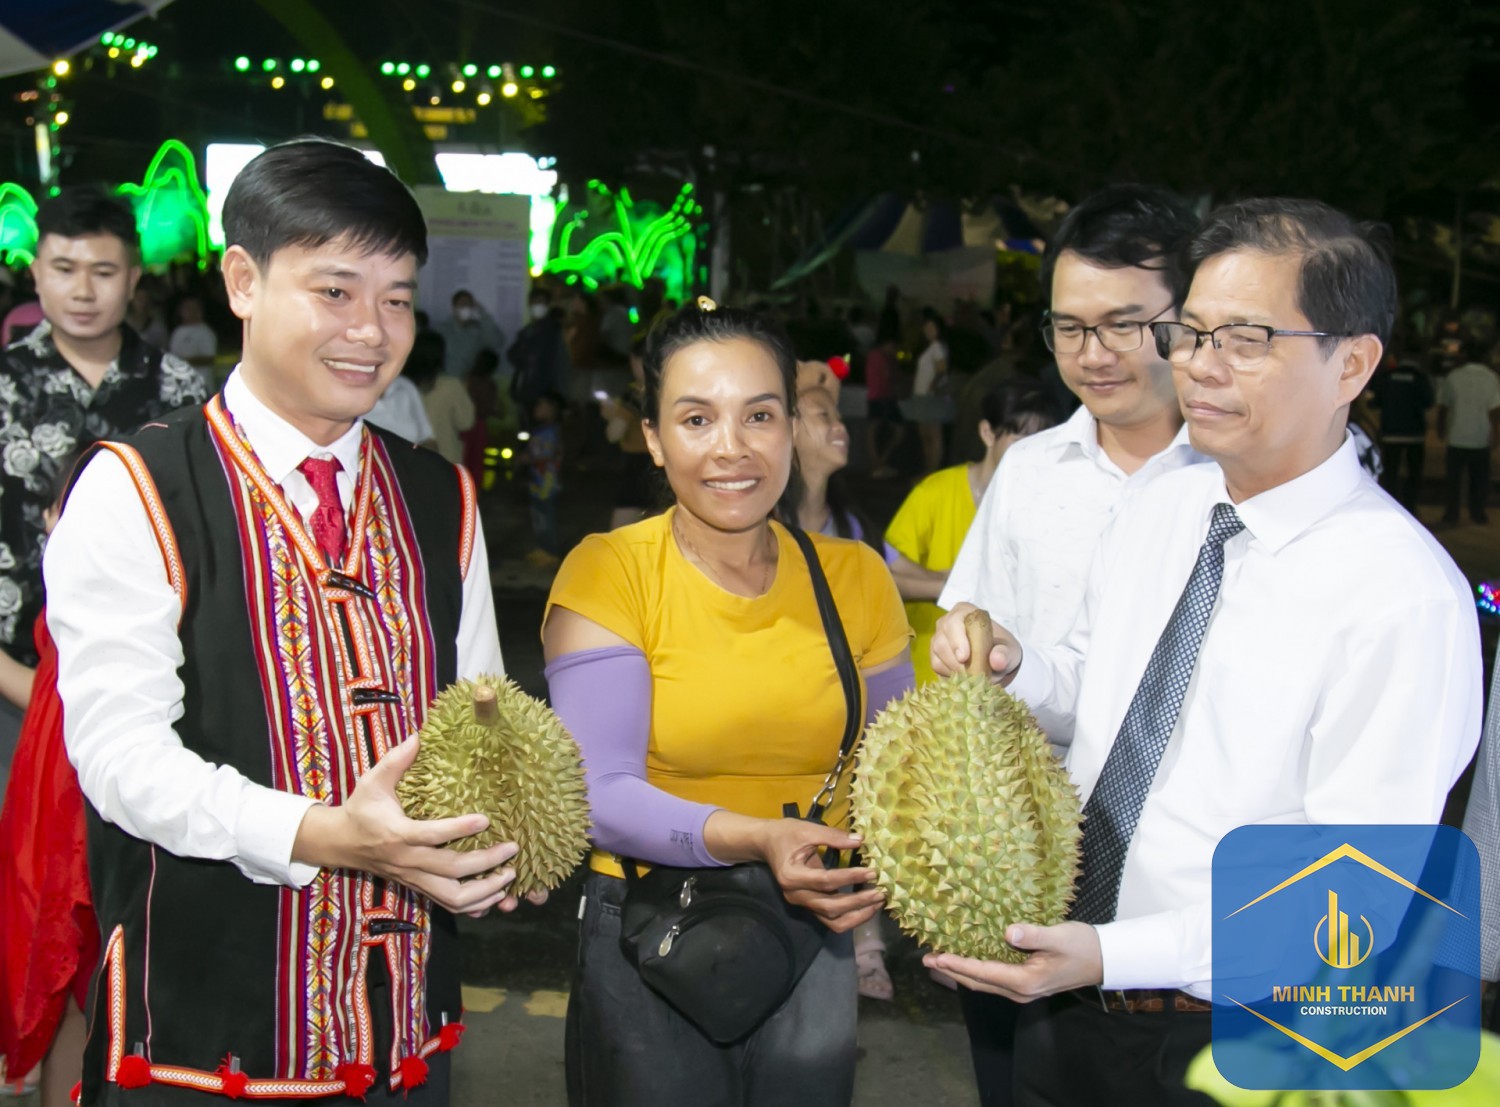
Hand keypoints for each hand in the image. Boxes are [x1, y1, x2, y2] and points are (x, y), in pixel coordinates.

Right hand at [292, 735, 521, 915]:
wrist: (341, 844)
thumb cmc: (361, 809)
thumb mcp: (372, 781)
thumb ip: (395, 760)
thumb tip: (418, 736)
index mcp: (397, 834)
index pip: (431, 835)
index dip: (459, 830)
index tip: (486, 819)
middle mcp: (407, 861)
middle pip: (450, 870)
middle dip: (485, 863)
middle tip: (513, 848)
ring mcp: (413, 878)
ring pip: (452, 897)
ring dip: (485, 891)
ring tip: (510, 876)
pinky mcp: (418, 888)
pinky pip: (448, 905)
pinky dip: (474, 906)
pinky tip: (495, 896)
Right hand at [755, 819, 883, 932]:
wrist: (766, 843)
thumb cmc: (785, 834)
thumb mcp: (807, 830)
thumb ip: (833, 837)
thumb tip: (860, 841)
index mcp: (791, 876)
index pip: (825, 881)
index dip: (850, 877)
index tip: (872, 871)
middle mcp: (795, 895)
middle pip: (830, 906)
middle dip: (857, 902)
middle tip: (880, 891)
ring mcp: (801, 903)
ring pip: (832, 920)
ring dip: (857, 915)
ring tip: (877, 902)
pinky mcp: (809, 905)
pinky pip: (830, 919)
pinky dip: (850, 917)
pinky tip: (867, 907)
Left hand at [923, 921, 1102, 1000]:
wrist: (1105, 960)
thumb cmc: (1083, 946)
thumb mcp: (1059, 936)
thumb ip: (1033, 935)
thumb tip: (1008, 932)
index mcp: (1026, 981)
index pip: (984, 973)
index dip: (958, 965)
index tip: (937, 957)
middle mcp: (1021, 991)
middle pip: (979, 982)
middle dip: (952, 971)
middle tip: (928, 959)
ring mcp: (1024, 990)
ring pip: (985, 983)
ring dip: (962, 972)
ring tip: (940, 961)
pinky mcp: (1027, 983)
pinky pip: (994, 979)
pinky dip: (976, 971)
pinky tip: (968, 961)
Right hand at [930, 603, 1021, 681]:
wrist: (996, 660)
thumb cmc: (1001, 648)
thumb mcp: (1009, 650)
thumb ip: (1004, 653)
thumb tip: (998, 661)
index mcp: (965, 612)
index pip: (954, 622)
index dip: (957, 640)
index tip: (964, 657)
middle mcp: (947, 622)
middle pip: (942, 641)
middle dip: (956, 661)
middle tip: (972, 674)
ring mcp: (938, 637)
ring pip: (937, 654)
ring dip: (954, 668)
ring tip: (972, 675)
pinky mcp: (935, 653)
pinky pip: (936, 665)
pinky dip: (949, 674)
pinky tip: (964, 676)